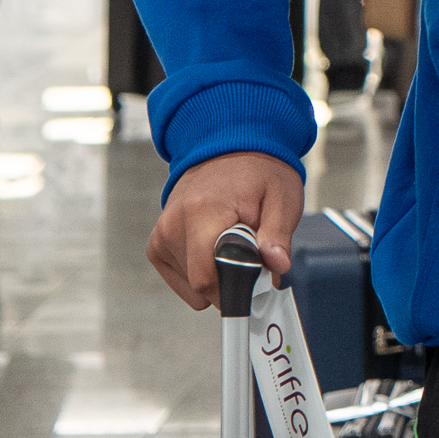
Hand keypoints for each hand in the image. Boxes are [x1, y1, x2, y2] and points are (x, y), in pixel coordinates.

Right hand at [144, 151, 302, 309]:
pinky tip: (215, 248)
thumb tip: (277, 266)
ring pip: (191, 285)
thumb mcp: (282, 198)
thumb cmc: (258, 173)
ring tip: (233, 244)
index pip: (207, 278)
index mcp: (202, 213)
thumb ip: (278, 236)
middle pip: (200, 285)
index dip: (237, 290)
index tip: (259, 282)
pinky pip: (180, 278)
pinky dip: (201, 272)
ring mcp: (161, 235)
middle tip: (253, 258)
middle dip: (231, 283)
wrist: (227, 147)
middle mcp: (173, 225)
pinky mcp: (156, 244)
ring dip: (217, 275)